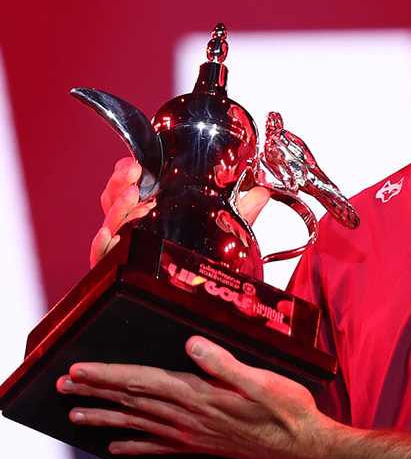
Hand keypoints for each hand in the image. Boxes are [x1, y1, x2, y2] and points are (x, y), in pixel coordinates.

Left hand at [56, 336, 329, 458]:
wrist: (304, 448)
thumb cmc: (289, 411)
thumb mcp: (264, 380)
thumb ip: (225, 363)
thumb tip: (192, 344)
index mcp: (201, 396)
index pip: (144, 382)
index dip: (109, 375)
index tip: (78, 369)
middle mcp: (190, 418)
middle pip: (133, 402)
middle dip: (95, 392)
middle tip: (62, 386)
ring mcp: (193, 435)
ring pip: (139, 424)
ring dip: (105, 417)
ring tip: (76, 413)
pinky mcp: (202, 446)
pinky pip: (159, 448)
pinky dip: (134, 447)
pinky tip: (115, 448)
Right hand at [89, 157, 269, 265]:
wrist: (194, 296)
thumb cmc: (196, 258)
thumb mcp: (218, 231)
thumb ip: (238, 211)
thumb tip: (261, 192)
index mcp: (147, 215)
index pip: (129, 189)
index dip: (125, 174)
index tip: (133, 162)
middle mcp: (131, 230)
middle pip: (113, 203)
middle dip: (120, 183)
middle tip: (133, 170)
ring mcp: (124, 250)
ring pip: (110, 225)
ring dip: (117, 208)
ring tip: (131, 195)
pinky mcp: (120, 272)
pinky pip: (103, 258)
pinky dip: (102, 245)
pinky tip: (109, 234)